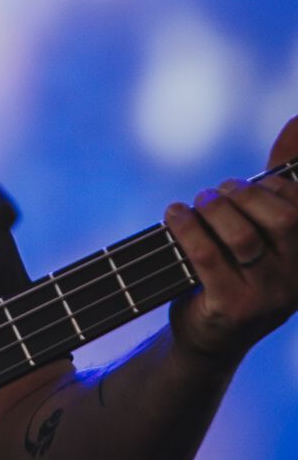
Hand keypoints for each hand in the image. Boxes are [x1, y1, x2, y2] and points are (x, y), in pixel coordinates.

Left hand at [166, 115, 297, 366]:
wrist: (208, 338)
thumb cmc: (236, 270)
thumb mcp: (262, 228)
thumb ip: (278, 182)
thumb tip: (296, 121)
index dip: (272, 186)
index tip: (249, 185)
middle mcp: (296, 280)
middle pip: (281, 219)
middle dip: (244, 194)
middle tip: (218, 193)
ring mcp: (267, 299)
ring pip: (242, 236)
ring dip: (212, 209)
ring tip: (196, 205)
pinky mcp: (232, 309)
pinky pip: (206, 255)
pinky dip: (185, 227)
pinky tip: (174, 215)